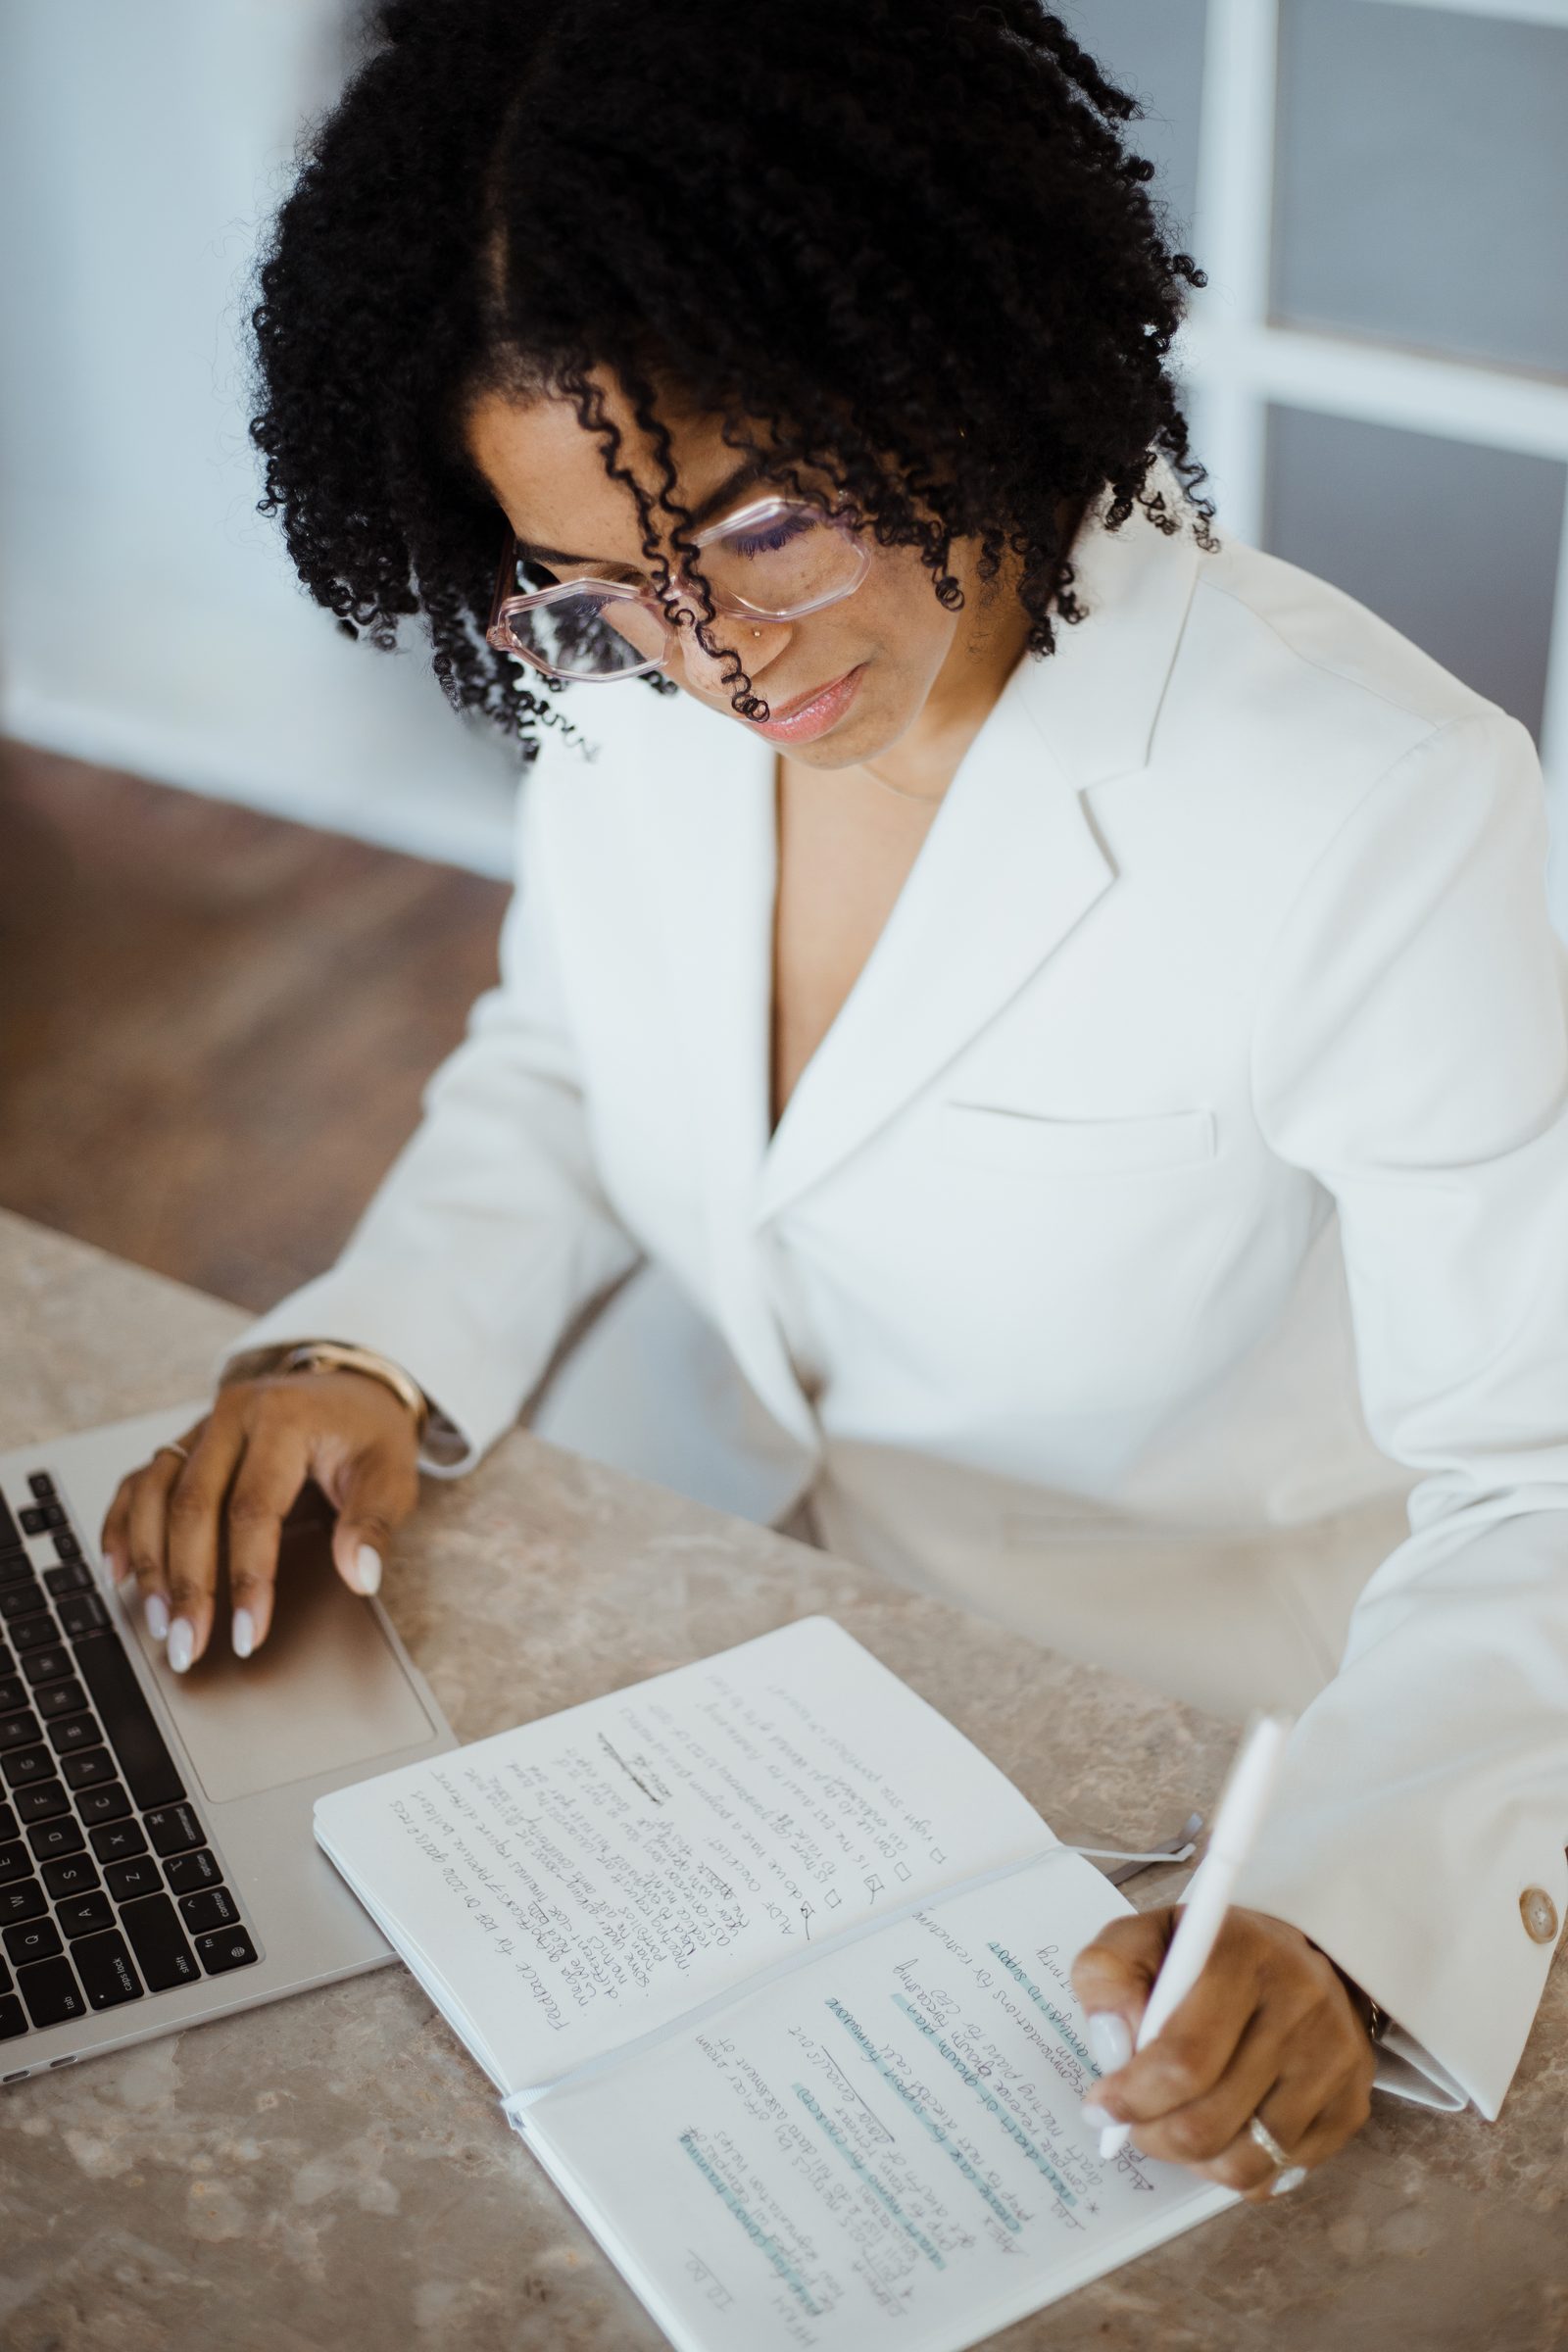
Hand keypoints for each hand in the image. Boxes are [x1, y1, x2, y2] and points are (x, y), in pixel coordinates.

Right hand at [100, 1371, 420, 1670]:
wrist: (354, 1387)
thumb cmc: (370, 1434)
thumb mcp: (392, 1474)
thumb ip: (374, 1524)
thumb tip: (362, 1576)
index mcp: (284, 1418)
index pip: (253, 1509)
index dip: (246, 1577)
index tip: (245, 1634)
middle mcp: (233, 1415)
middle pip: (192, 1506)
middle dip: (186, 1584)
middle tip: (186, 1644)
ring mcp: (203, 1425)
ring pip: (154, 1493)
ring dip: (149, 1561)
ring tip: (157, 1619)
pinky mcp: (187, 1440)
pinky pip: (141, 1481)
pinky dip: (123, 1525)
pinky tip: (118, 1569)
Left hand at [1070, 1905, 1375, 2198]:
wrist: (1293, 1958)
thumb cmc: (1206, 1955)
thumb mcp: (1144, 1938)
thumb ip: (1108, 1976)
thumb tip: (1114, 2047)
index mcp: (1242, 1955)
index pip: (1184, 2059)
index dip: (1133, 2097)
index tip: (1100, 2107)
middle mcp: (1300, 2005)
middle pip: (1210, 2121)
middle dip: (1153, 2136)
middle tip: (1131, 2126)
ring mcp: (1333, 2060)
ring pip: (1246, 2160)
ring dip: (1191, 2160)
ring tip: (1171, 2130)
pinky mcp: (1351, 2104)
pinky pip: (1280, 2173)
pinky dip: (1236, 2170)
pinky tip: (1219, 2133)